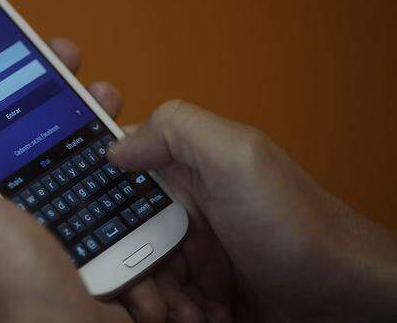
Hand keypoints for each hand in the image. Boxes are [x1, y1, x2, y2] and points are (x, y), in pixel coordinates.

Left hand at [0, 38, 130, 322]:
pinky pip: (111, 189)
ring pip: (76, 155)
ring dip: (93, 122)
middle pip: (34, 134)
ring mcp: (58, 223)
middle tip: (71, 66)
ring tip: (106, 101)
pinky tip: (129, 153)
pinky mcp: (96, 238)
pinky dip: (122, 166)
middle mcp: (15, 209)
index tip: (15, 50)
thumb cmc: (7, 288)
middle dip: (53, 92)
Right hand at [109, 101, 396, 321]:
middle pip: (124, 234)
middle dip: (127, 267)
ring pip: (143, 273)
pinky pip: (169, 301)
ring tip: (180, 313)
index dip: (98, 200)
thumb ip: (177, 131)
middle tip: (147, 294)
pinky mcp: (208, 287)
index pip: (120, 175)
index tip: (91, 231)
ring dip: (152, 297)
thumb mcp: (237, 160)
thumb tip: (117, 145)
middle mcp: (188, 207)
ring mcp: (198, 249)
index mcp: (186, 170)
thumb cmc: (297, 225)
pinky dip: (176, 313)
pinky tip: (203, 317)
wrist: (345, 296)